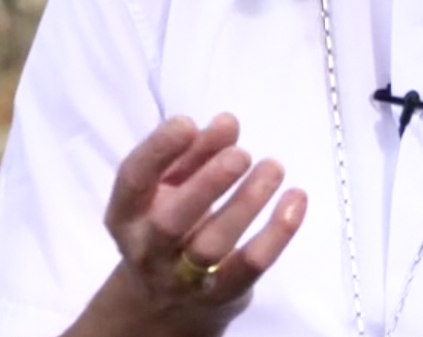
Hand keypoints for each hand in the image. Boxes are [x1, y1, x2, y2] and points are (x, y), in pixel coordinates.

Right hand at [89, 113, 306, 336]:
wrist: (167, 299)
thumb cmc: (172, 222)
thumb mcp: (172, 186)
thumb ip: (196, 152)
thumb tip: (227, 123)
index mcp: (127, 214)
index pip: (133, 181)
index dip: (158, 150)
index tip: (189, 123)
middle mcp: (147, 250)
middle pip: (169, 223)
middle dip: (206, 184)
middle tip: (240, 154)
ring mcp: (182, 278)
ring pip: (211, 247)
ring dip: (246, 203)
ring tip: (273, 168)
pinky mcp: (222, 293)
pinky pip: (250, 265)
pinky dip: (278, 232)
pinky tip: (295, 198)